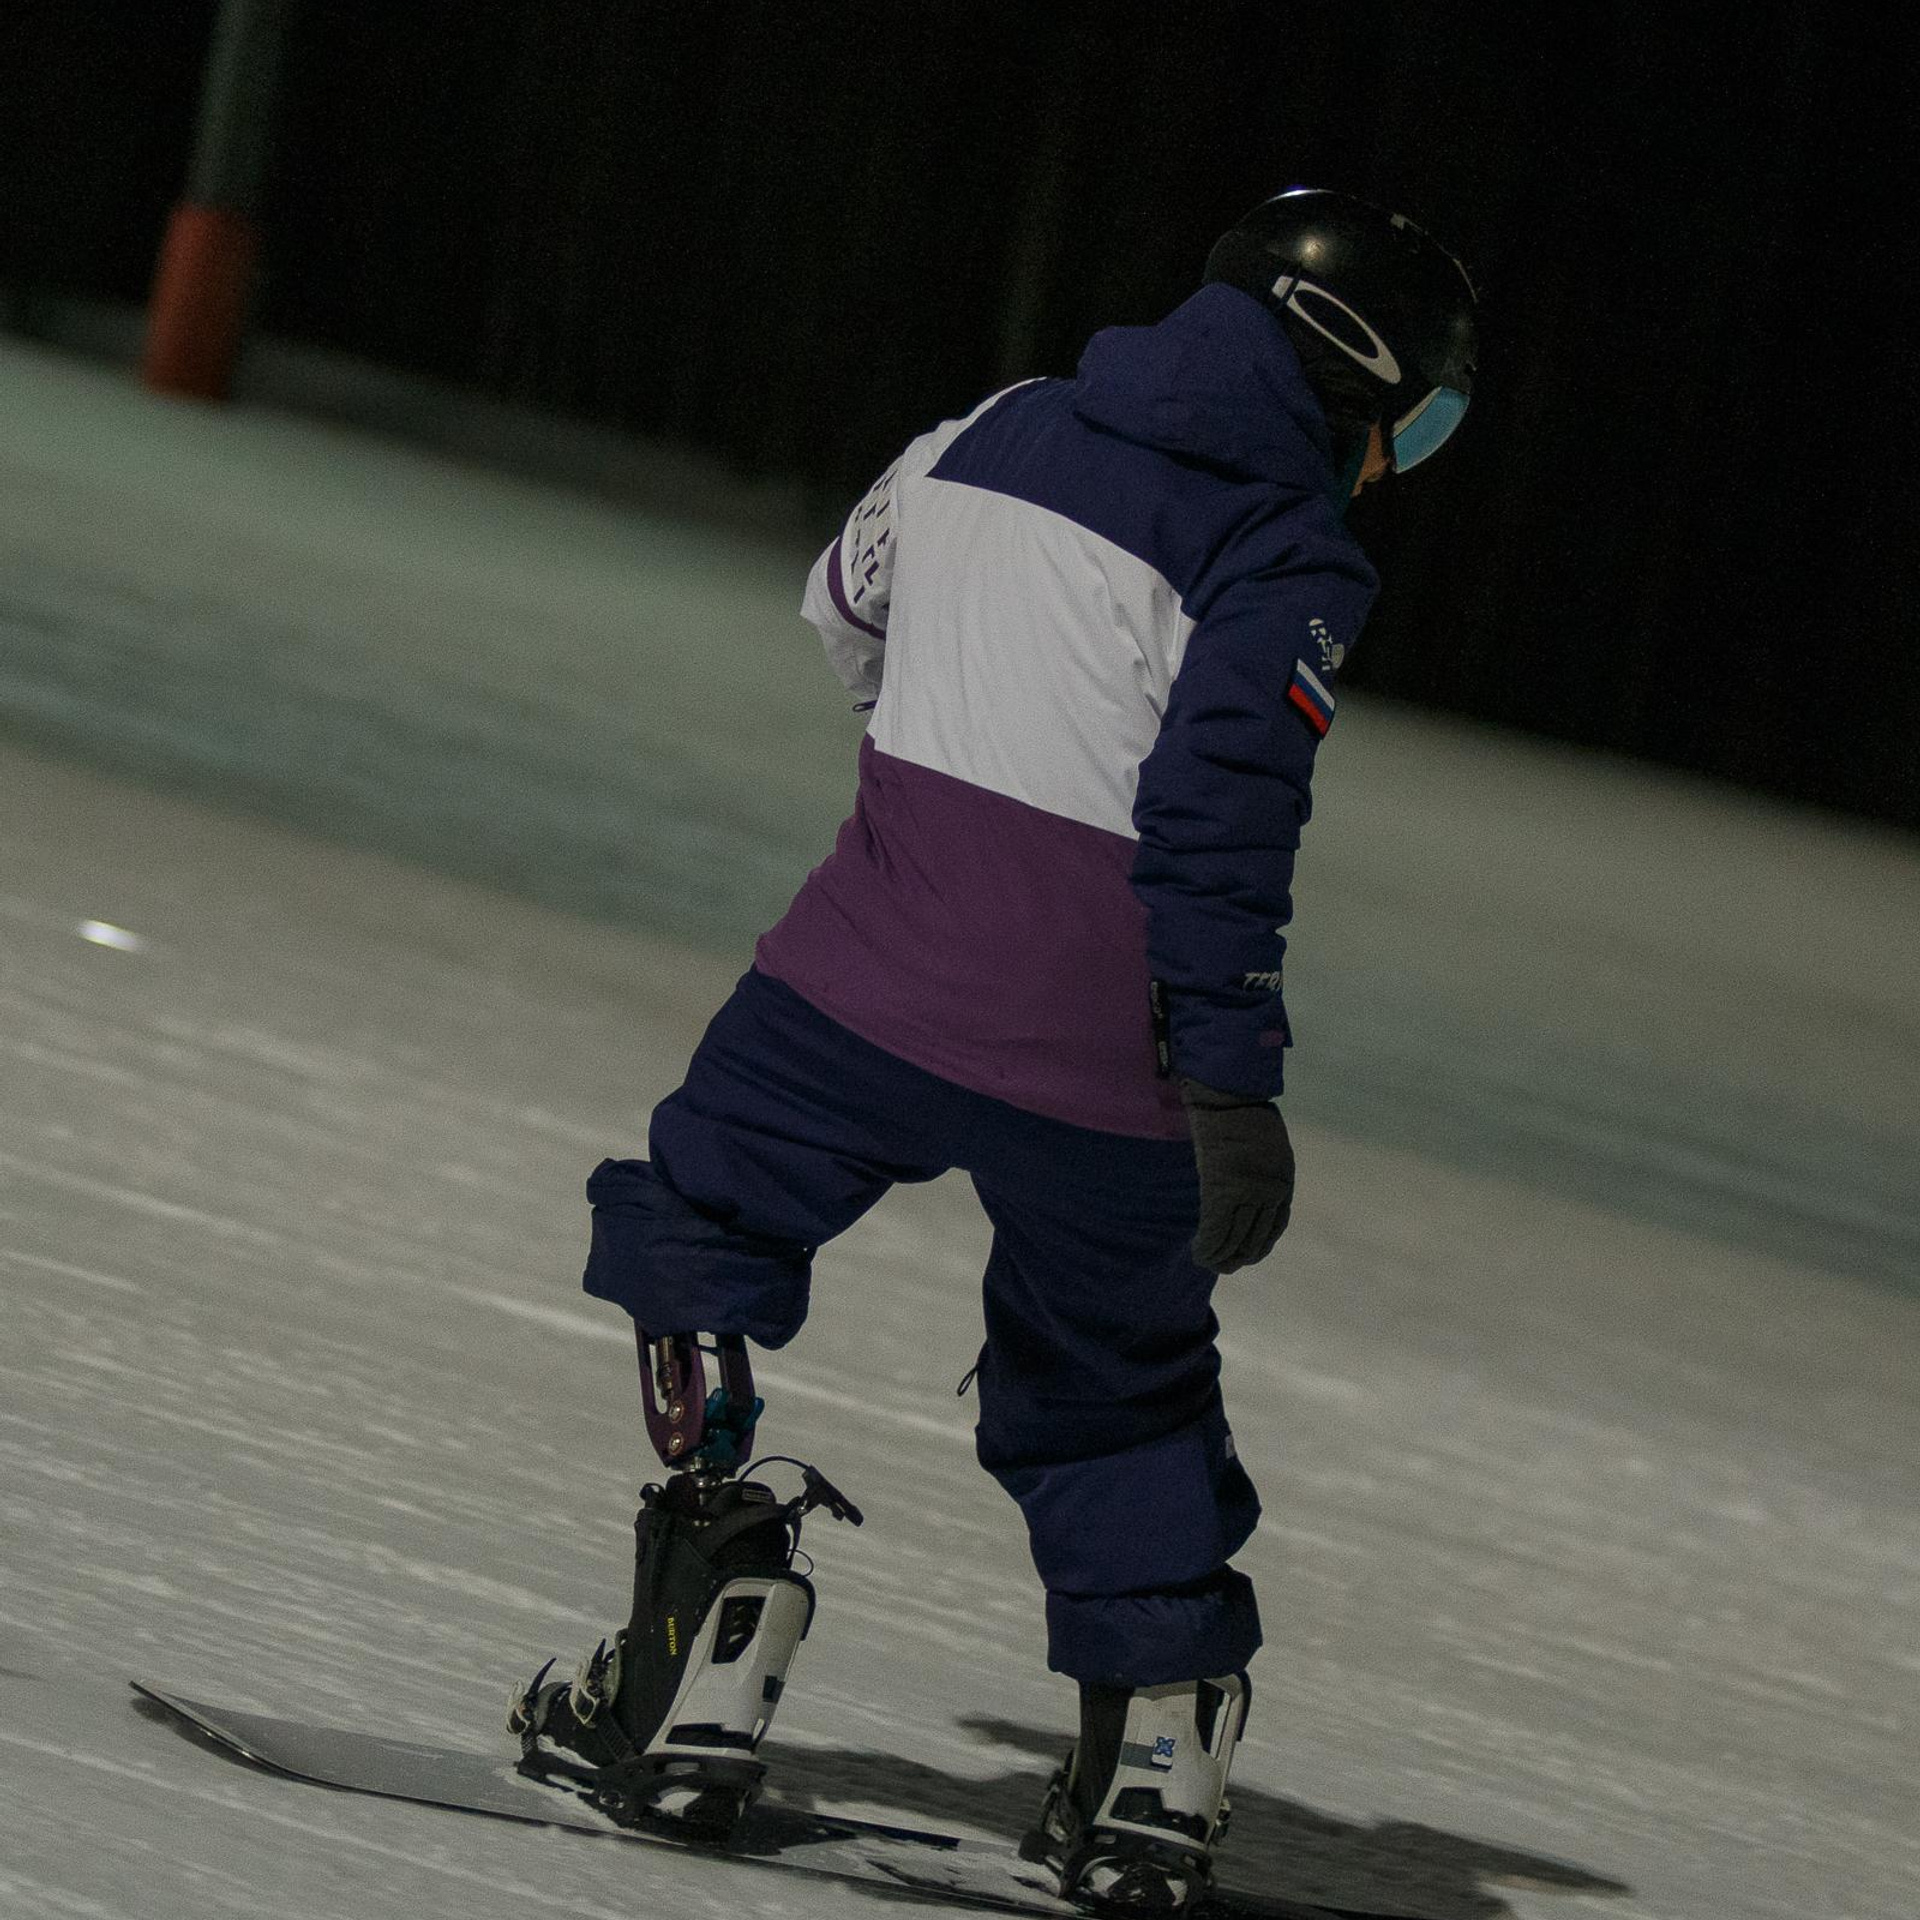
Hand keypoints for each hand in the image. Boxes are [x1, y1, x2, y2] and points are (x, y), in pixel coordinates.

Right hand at [1180, 1079, 1294, 1273]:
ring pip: (1234, 1239)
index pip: (1276, 1226)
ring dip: (1219, 1257)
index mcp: (1283, 1181)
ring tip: (1207, 1262)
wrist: (1230, 1095)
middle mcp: (1270, 1192)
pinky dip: (1206, 1247)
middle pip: (1256, 1238)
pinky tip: (1198, 1253)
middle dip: (1238, 1258)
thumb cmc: (1245, 1111)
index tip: (1248, 1255)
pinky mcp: (1221, 1189)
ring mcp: (1247, 1192)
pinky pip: (1214, 1229)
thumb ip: (1265, 1169)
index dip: (1260, 1246)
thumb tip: (1252, 1190)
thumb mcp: (1270, 1144)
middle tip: (1224, 1267)